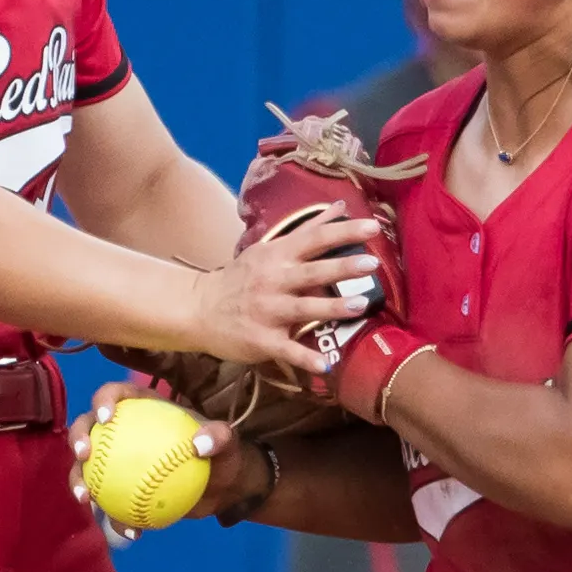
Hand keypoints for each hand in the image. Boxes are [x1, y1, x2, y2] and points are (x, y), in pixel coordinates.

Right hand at [67, 380, 262, 534]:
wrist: (225, 488)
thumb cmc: (224, 454)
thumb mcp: (228, 442)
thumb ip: (220, 436)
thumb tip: (200, 443)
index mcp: (144, 408)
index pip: (117, 394)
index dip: (103, 399)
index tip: (106, 418)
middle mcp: (125, 430)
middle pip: (88, 427)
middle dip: (77, 438)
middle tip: (85, 456)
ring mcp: (120, 462)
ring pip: (88, 469)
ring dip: (79, 482)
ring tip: (87, 500)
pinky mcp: (123, 492)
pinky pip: (112, 505)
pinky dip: (118, 519)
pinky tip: (131, 533)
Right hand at [184, 203, 383, 375]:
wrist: (199, 308)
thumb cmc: (241, 277)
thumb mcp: (269, 248)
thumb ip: (307, 230)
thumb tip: (341, 206)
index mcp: (277, 256)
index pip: (314, 239)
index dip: (343, 231)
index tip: (372, 227)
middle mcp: (273, 281)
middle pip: (312, 272)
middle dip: (342, 267)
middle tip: (371, 263)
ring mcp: (267, 311)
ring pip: (304, 308)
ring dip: (332, 308)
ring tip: (361, 305)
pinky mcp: (262, 339)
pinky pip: (287, 350)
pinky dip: (305, 358)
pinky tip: (325, 365)